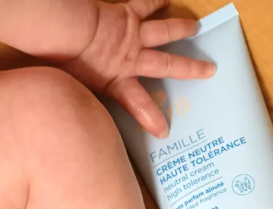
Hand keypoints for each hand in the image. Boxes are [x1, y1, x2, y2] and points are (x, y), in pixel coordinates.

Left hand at [61, 0, 214, 137]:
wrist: (62, 29)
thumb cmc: (63, 60)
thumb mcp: (77, 88)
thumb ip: (86, 101)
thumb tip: (80, 122)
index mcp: (119, 80)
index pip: (140, 105)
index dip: (153, 119)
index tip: (165, 132)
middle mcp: (132, 59)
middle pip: (167, 64)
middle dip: (190, 69)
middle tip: (210, 69)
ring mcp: (131, 36)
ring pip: (163, 32)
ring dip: (180, 29)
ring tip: (195, 28)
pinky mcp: (125, 14)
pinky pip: (144, 4)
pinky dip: (155, 0)